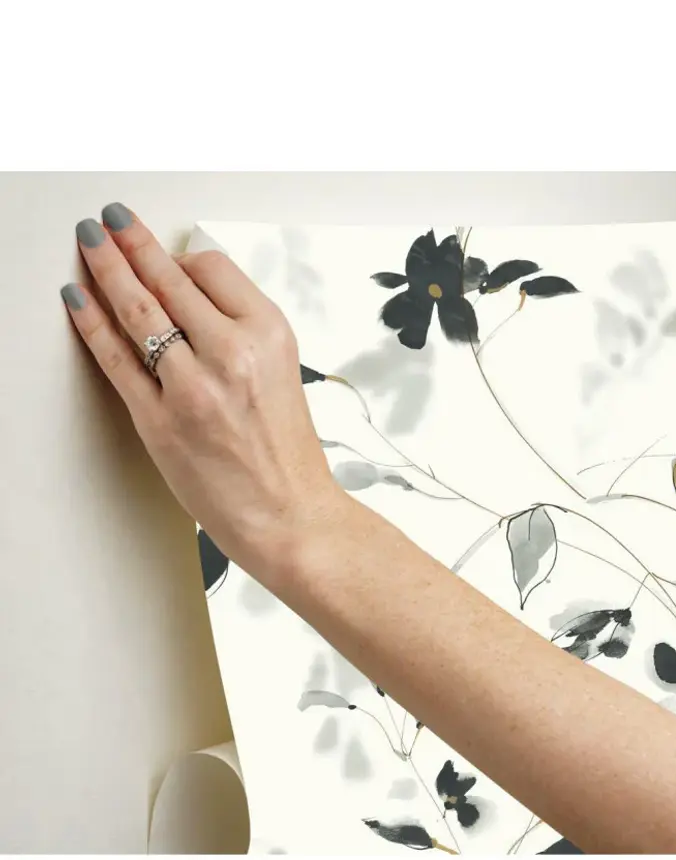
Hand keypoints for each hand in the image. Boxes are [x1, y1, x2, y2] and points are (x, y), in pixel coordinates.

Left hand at [61, 205, 337, 584]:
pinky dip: (91, 323)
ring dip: (104, 267)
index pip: (212, 268)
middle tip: (110, 220)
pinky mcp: (160, 420)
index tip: (164, 252)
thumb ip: (240, 332)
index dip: (181, 257)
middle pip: (169, 280)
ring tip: (88, 242)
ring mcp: (193, 387)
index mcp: (270, 335)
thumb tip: (192, 295)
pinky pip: (116, 358)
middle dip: (131, 242)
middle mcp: (232, 353)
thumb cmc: (287, 454)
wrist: (290, 515)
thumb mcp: (282, 373)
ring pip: (137, 309)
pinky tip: (77, 299)